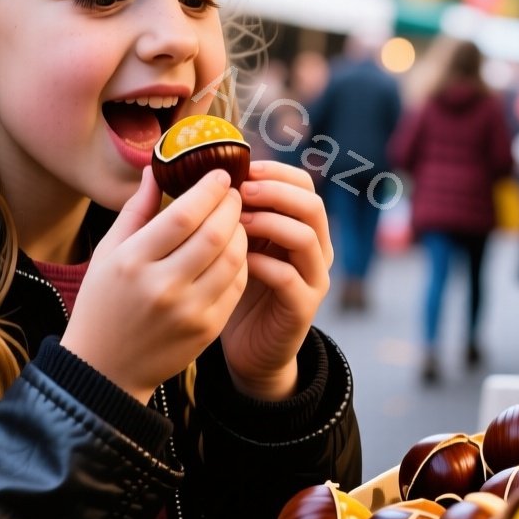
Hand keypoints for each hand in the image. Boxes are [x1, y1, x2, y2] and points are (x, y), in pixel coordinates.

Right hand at [63, 167, 247, 403]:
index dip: (209, 190)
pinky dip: (241, 261)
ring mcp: (188, 311)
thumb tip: (156, 169)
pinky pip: (236, 285)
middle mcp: (162, 286)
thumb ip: (136, 210)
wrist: (105, 368)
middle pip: (215, 234)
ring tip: (234, 219)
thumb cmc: (102, 303)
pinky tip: (233, 250)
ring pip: (234, 258)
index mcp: (132, 261)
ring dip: (241, 231)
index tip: (220, 174)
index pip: (184, 215)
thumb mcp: (108, 252)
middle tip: (233, 192)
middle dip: (231, 205)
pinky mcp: (207, 329)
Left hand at [218, 161, 332, 400]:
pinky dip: (263, 264)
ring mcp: (314, 278)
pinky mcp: (303, 307)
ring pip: (305, 237)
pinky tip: (238, 261)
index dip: (275, 172)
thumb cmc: (236, 290)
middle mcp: (317, 249)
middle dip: (274, 192)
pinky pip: (289, 278)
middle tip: (239, 192)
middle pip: (311, 204)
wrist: (251, 349)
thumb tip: (202, 173)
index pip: (303, 185)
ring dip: (269, 223)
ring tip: (236, 223)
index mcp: (302, 226)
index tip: (241, 168)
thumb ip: (231, 213)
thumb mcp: (234, 244)